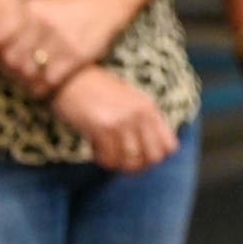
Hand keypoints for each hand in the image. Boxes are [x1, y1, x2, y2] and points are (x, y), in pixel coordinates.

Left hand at [0, 0, 123, 97]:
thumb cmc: (66, 7)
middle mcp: (44, 23)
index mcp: (32, 8)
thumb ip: (15, 22)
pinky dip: (42, 87)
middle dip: (10, 69)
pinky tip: (42, 86)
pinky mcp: (76, 55)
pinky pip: (49, 80)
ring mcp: (61, 40)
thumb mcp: (40, 5)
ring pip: (29, 72)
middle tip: (14, 74)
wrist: (105, 3)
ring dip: (25, 81)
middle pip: (11, 58)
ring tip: (27, 81)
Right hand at [49, 66, 177, 172]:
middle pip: (153, 158)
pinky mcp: (102, 128)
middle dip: (139, 165)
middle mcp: (140, 115)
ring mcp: (122, 122)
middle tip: (124, 161)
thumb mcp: (131, 100)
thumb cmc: (101, 90)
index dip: (156, 156)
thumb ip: (144, 121)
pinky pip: (109, 158)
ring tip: (109, 154)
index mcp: (150, 108)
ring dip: (119, 163)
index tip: (142, 156)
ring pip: (130, 161)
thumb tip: (151, 150)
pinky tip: (96, 149)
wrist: (73, 78)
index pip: (169, 146)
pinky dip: (103, 159)